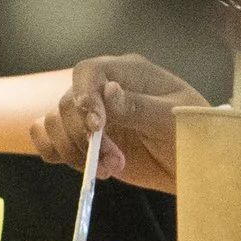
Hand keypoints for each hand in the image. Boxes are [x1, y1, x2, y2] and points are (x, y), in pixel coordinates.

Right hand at [30, 55, 205, 192]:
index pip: (89, 71)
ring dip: (73, 151)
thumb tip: (108, 90)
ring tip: (110, 169)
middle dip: (84, 137)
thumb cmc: (192, 134)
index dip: (84, 96)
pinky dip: (56, 152)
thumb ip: (140, 106)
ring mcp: (91, 114)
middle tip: (115, 161)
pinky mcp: (82, 138)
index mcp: (129, 73)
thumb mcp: (173, 120)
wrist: (193, 164)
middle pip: (67, 103)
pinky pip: (47, 138)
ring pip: (53, 122)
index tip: (96, 128)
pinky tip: (87, 167)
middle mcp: (103, 89)